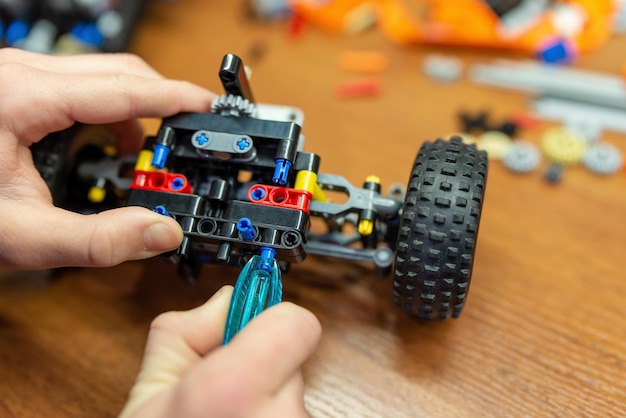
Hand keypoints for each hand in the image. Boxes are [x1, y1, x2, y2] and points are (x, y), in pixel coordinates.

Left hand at [0, 48, 213, 268]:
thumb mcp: (20, 235)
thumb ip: (96, 241)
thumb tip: (158, 232)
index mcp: (24, 97)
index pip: (126, 87)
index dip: (176, 97)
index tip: (210, 107)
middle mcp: (23, 74)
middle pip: (121, 70)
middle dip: (163, 102)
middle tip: (188, 137)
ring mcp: (19, 75)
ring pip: (103, 76)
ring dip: (137, 109)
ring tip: (149, 154)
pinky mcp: (18, 86)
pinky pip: (82, 86)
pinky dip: (111, 112)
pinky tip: (111, 144)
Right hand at [119, 286, 321, 417]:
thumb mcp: (148, 395)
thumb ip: (186, 332)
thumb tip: (226, 300)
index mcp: (234, 390)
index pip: (298, 323)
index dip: (273, 320)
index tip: (255, 326)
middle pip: (295, 361)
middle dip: (264, 368)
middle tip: (227, 391)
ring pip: (295, 399)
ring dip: (269, 405)